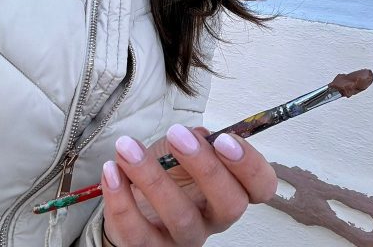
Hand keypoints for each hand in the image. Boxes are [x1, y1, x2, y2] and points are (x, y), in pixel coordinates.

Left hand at [99, 125, 277, 245]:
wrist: (134, 200)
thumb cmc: (168, 170)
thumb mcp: (185, 149)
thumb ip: (196, 139)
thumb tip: (198, 135)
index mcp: (233, 191)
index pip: (261, 187)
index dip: (250, 165)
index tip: (225, 138)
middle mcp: (214, 219)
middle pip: (229, 205)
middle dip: (206, 167)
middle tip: (179, 135)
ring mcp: (184, 239)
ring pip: (179, 218)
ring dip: (153, 178)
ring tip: (128, 149)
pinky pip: (136, 233)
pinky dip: (120, 200)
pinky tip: (112, 170)